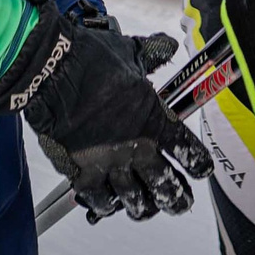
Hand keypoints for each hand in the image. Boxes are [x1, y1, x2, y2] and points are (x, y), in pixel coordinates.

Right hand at [0, 0, 207, 222]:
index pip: (188, 151)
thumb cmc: (91, 59)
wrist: (54, 71)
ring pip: (135, 201)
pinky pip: (98, 200)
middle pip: (166, 187)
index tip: (201, 170)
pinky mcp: (81, 171)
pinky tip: (109, 205)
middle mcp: (137, 147)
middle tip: (180, 203)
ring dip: (143, 208)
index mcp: (155, 120)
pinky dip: (105, 206)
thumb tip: (168, 45)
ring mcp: (109, 162)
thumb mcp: (130, 51)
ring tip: (145, 209)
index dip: (199, 165)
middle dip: (177, 199)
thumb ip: (152, 54)